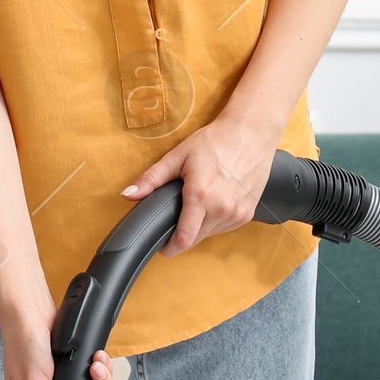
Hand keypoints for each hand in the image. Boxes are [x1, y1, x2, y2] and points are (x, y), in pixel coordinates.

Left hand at [122, 109, 278, 254]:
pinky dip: (216, 220)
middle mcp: (221, 208)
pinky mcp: (248, 214)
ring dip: (200, 227)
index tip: (163, 246)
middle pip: (195, 239)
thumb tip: (128, 194)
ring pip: (210, 234)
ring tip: (198, 203)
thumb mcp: (178, 156)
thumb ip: (152, 179)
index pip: (183, 239)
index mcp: (201, 196)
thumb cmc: (216, 141)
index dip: (170, 247)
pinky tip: (215, 201)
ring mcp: (237, 213)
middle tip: (178, 215)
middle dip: (182, 234)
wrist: (251, 133)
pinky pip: (225, 227)